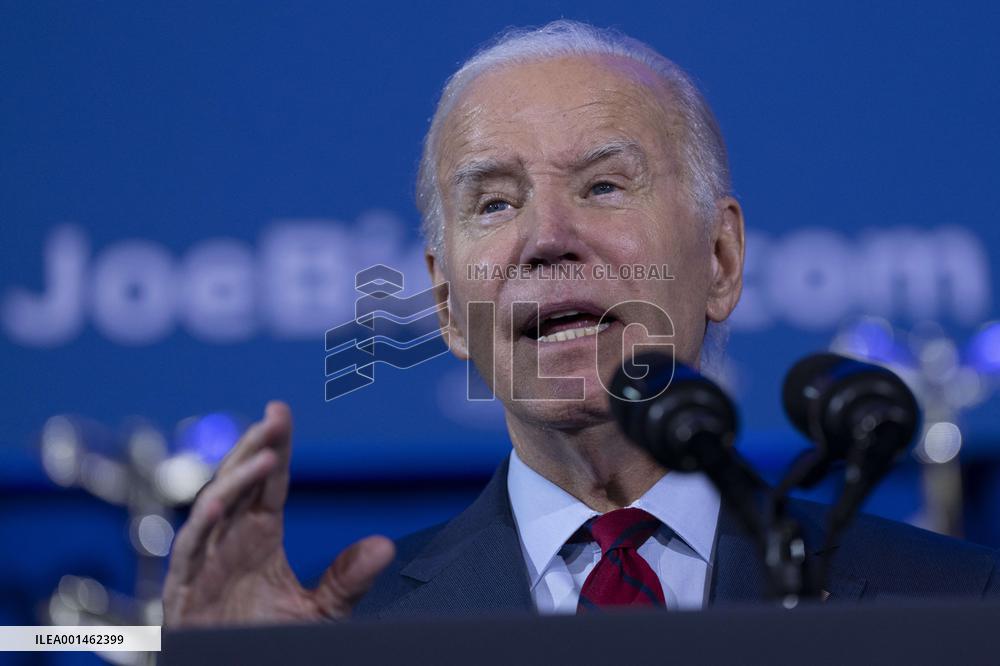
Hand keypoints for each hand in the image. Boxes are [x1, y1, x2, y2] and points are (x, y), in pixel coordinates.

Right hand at [163, 401, 394, 626]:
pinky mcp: (184, 587)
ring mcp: (205, 560)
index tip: (282, 412)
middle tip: (275, 416)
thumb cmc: (267, 644)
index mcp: (258, 537)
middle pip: (239, 481)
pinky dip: (203, 521)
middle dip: (255, 445)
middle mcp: (229, 540)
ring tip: (265, 450)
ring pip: (215, 504)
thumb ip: (347, 580)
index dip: (276, 447)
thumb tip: (384, 546)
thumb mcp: (319, 612)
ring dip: (237, 475)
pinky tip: (222, 498)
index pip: (267, 483)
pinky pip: (190, 547)